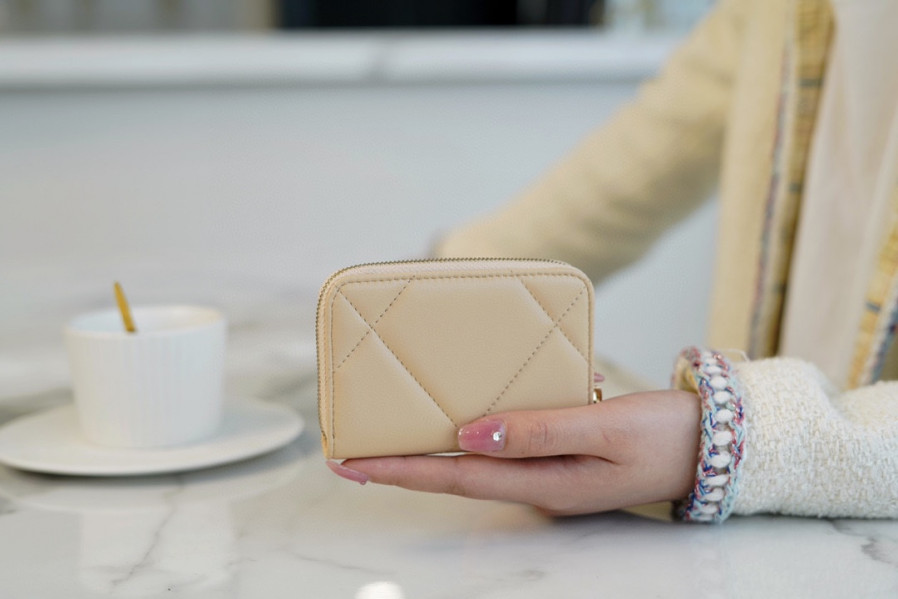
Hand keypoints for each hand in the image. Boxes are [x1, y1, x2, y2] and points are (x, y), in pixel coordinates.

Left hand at [327, 390, 700, 515]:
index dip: (399, 470)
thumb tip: (469, 435)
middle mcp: (537, 483)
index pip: (453, 477)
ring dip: (431, 448)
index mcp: (543, 483)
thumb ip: (536, 431)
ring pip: (475, 458)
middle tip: (351, 453)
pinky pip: (503, 441)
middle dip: (401, 464)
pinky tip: (463, 412)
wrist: (712, 443)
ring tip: (391, 432)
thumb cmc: (663, 436)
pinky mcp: (558, 453)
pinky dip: (474, 429)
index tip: (351, 463)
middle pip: (454, 473)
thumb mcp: (602, 429)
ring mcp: (548, 471)